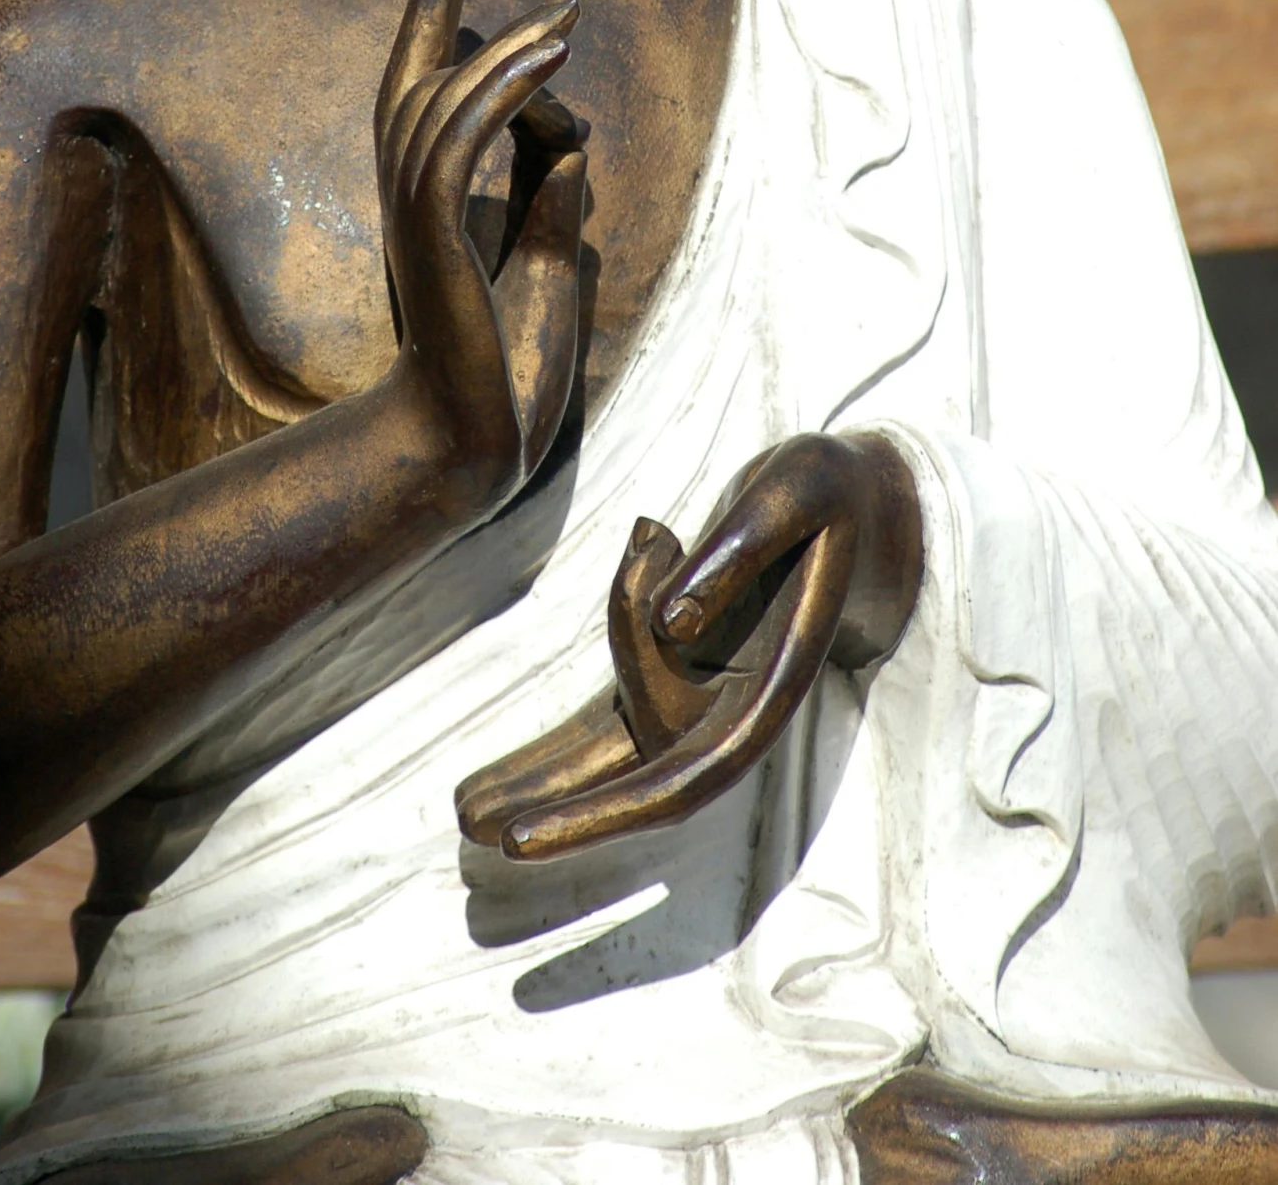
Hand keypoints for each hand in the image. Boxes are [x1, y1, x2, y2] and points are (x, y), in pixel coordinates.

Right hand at [375, 0, 587, 529]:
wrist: (471, 448)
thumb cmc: (505, 369)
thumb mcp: (551, 260)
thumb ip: (552, 192)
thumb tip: (571, 134)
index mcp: (429, 193)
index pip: (426, 74)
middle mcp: (407, 191)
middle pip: (412, 62)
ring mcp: (411, 216)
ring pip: (439, 100)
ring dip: (501, 48)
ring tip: (563, 18)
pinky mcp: (430, 241)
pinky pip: (456, 146)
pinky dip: (499, 96)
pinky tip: (548, 64)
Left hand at [457, 431, 922, 857]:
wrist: (861, 501)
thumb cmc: (828, 491)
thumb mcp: (793, 492)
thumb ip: (738, 551)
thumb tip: (674, 622)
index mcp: (770, 684)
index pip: (684, 777)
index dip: (602, 813)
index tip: (526, 837)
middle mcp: (734, 704)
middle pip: (642, 772)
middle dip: (562, 809)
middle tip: (473, 824)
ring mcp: (703, 689)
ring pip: (617, 746)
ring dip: (547, 778)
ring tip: (466, 803)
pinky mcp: (677, 664)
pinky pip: (612, 717)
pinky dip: (559, 748)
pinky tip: (501, 775)